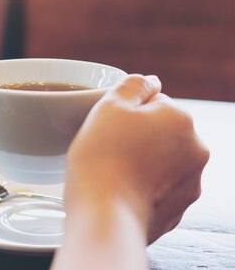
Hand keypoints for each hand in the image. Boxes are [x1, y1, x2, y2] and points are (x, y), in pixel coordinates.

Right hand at [66, 74, 209, 243]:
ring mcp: (191, 183)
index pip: (152, 102)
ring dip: (142, 161)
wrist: (104, 216)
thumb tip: (151, 81)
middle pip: (160, 131)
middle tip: (107, 148)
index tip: (107, 127)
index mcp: (180, 118)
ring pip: (161, 160)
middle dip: (137, 136)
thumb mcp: (109, 106)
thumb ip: (133, 85)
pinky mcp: (178, 210)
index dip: (124, 112)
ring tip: (112, 171)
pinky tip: (120, 191)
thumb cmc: (102, 158)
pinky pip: (159, 188)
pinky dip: (142, 187)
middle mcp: (196, 149)